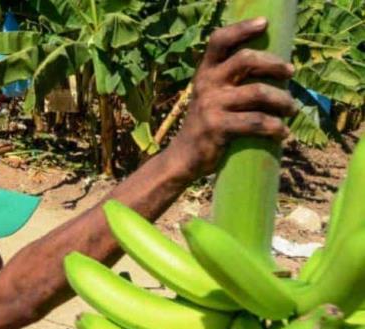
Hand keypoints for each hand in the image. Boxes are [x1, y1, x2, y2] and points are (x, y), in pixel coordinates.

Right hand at [166, 18, 296, 179]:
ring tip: (291, 109)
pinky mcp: (217, 128)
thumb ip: (229, 80)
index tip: (263, 24)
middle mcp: (206, 84)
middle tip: (290, 73)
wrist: (184, 158)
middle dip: (275, 64)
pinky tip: (282, 133)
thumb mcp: (210, 96)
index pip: (219, 41)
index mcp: (205, 72)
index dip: (241, 29)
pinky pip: (256, 122)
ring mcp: (211, 106)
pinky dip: (275, 127)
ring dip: (283, 100)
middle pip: (246, 59)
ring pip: (258, 92)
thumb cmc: (207, 124)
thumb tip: (273, 69)